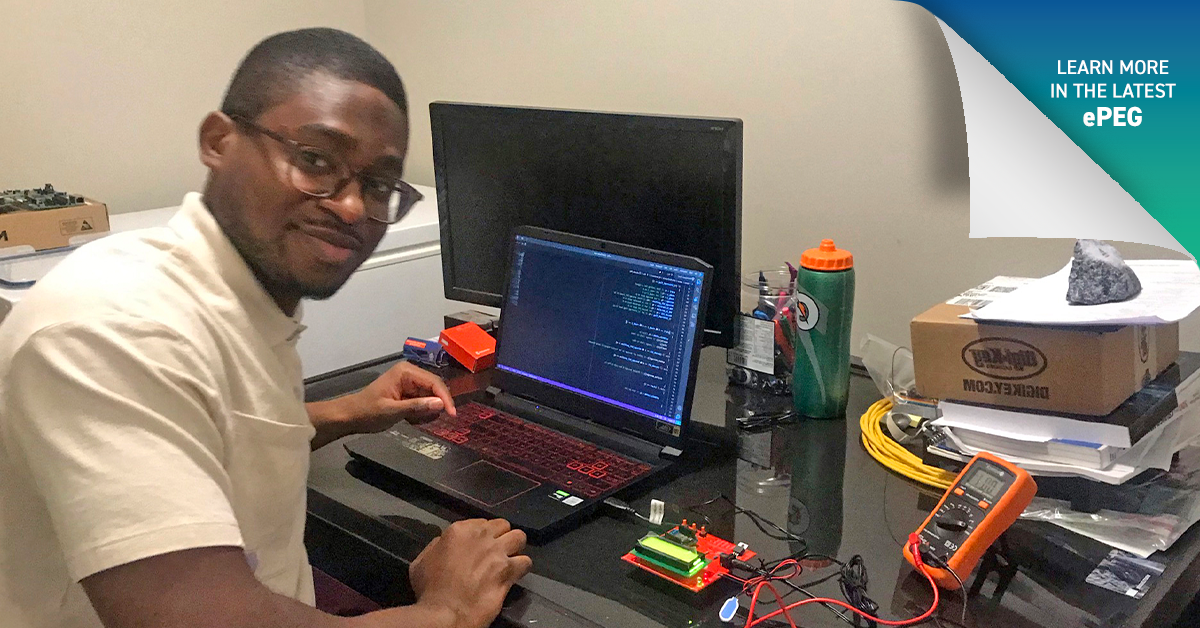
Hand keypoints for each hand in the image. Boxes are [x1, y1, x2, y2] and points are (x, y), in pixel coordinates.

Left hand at [347, 362, 456, 432]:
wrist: (351, 416)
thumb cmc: (368, 412)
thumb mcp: (392, 411)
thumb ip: (417, 406)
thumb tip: (440, 404)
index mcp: (405, 372)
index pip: (434, 382)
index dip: (445, 398)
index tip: (452, 414)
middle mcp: (410, 374)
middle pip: (435, 388)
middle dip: (435, 405)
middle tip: (430, 420)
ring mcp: (409, 383)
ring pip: (430, 397)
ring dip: (426, 411)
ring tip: (412, 420)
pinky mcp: (408, 393)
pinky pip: (423, 402)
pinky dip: (421, 413)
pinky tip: (410, 419)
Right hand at [409, 519, 532, 627]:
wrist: (445, 613)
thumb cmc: (429, 589)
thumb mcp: (422, 561)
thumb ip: (437, 546)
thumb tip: (445, 543)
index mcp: (459, 531)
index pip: (481, 522)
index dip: (482, 535)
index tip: (479, 546)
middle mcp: (482, 536)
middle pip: (503, 525)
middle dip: (501, 536)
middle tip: (496, 551)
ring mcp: (497, 553)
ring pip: (519, 537)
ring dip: (515, 548)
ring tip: (509, 559)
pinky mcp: (509, 571)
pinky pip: (526, 562)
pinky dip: (522, 567)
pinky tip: (515, 574)